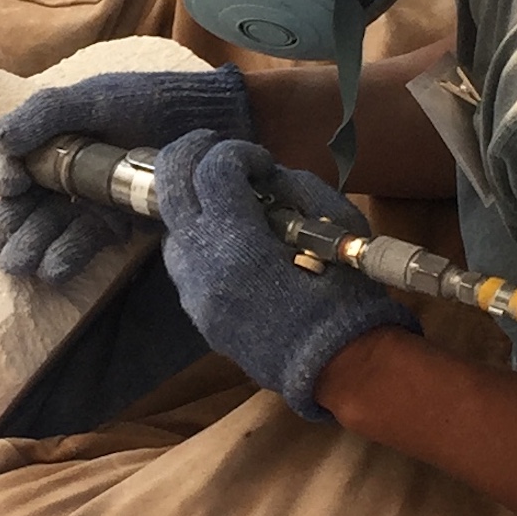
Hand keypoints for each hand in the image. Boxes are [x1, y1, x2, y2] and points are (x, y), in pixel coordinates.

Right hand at [0, 64, 253, 286]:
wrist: (208, 124)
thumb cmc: (149, 102)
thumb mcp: (96, 97)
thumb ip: (47, 113)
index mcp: (53, 139)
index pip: (16, 163)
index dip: (5, 176)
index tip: (12, 184)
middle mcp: (65, 174)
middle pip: (25, 204)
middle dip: (8, 225)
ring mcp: (89, 202)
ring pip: (48, 229)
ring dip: (30, 247)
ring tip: (19, 263)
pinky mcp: (114, 226)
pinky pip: (82, 244)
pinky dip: (64, 257)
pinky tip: (50, 268)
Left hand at [152, 132, 418, 419]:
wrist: (338, 366)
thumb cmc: (346, 295)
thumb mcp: (336, 226)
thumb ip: (297, 188)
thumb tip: (266, 175)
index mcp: (239, 245)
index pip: (213, 172)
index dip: (237, 153)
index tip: (261, 162)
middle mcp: (203, 266)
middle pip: (171, 188)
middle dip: (192, 156)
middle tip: (217, 150)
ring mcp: (195, 293)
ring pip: (170, 227)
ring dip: (192, 201)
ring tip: (223, 195)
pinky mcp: (198, 312)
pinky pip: (183, 263)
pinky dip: (199, 239)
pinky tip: (228, 238)